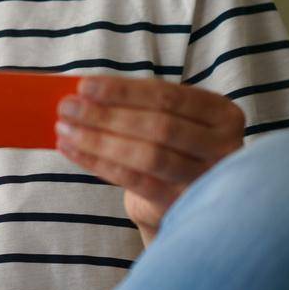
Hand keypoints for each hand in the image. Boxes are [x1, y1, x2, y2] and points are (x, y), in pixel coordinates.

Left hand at [54, 75, 244, 246]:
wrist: (182, 199)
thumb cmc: (169, 147)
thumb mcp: (166, 119)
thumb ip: (135, 105)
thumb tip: (80, 92)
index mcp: (221, 113)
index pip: (167, 96)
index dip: (123, 91)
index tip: (83, 86)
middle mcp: (223, 146)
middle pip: (158, 126)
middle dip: (106, 115)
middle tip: (66, 107)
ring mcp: (207, 178)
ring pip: (148, 156)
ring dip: (98, 140)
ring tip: (65, 129)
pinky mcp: (183, 204)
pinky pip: (136, 182)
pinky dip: (98, 164)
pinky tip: (72, 150)